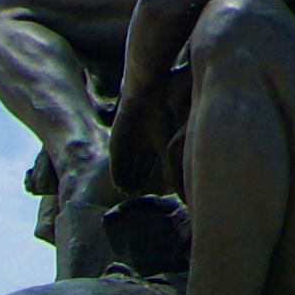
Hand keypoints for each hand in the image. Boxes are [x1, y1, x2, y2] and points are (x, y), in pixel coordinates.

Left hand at [106, 80, 175, 194]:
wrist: (147, 98)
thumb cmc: (162, 118)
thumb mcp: (166, 144)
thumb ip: (170, 163)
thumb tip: (178, 180)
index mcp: (151, 144)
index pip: (147, 167)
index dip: (146, 179)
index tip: (146, 192)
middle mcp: (138, 145)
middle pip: (135, 168)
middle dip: (134, 181)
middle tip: (134, 195)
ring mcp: (126, 144)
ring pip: (125, 167)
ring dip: (125, 180)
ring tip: (126, 193)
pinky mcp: (116, 142)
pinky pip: (116, 162)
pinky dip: (117, 174)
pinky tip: (118, 185)